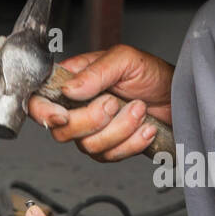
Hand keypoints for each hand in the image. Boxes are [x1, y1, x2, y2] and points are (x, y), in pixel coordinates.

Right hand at [29, 44, 173, 160]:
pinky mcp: (110, 148)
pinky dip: (132, 142)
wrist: (176, 97)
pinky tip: (145, 127)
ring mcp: (92, 131)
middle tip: (115, 101)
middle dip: (93, 120)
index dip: (43, 112)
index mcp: (72, 82)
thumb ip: (95, 72)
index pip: (39, 101)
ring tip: (139, 109)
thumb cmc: (150, 74)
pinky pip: (110, 156)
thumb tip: (69, 89)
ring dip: (121, 129)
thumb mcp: (125, 59)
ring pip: (89, 146)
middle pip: (62, 131)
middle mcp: (76, 108)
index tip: (62, 115)